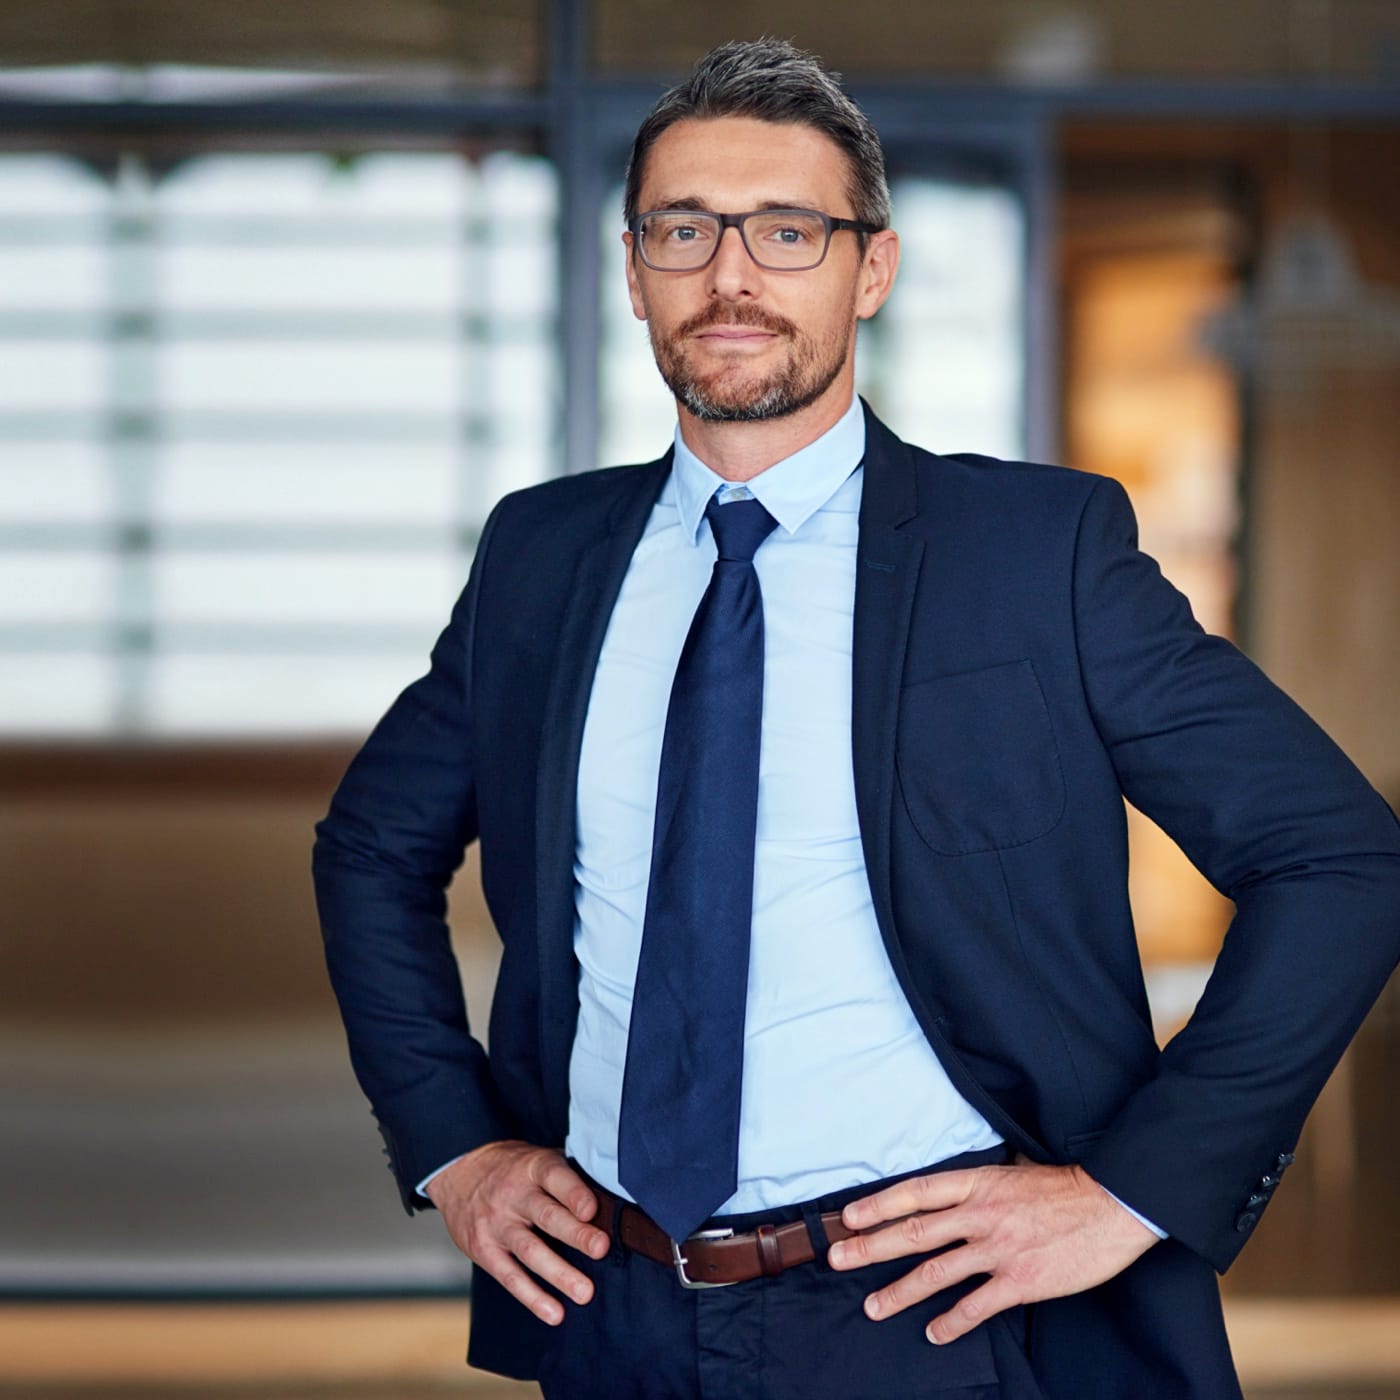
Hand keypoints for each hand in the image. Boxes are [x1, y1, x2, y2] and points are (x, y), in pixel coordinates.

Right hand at [425, 1140, 609, 1325]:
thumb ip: (568, 1177)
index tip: (592, 1209)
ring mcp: (497, 1224)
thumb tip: (612, 1202)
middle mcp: (513, 1194)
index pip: (554, 1176)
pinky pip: (510, 1276)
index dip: (573, 1192)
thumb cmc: (515, 1170)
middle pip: (546, 1215)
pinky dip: (533, 1297)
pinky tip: (555, 1313)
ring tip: (585, 1292)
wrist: (459, 1174)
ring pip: (530, 1250)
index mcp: (532, 1167)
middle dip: (575, 1233)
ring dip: (558, 1273)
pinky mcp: (484, 1250)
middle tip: (601, 1248)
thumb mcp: (537, 1160)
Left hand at [827, 1159, 1158, 1342]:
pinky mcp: (1021, 1282)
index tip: (849, 1216)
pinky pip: (976, 1306)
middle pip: (914, 1232)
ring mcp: (999, 1249)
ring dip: (899, 1292)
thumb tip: (952, 1194)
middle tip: (838, 1258)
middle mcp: (980, 1214)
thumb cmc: (1063, 1188)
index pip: (915, 1192)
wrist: (1112, 1206)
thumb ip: (979, 1186)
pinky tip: (933, 1334)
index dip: (878, 1204)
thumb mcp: (1012, 1172)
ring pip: (936, 1273)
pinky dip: (951, 1322)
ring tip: (873, 1307)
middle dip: (870, 1247)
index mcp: (977, 1183)